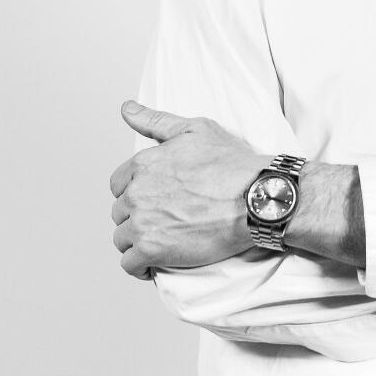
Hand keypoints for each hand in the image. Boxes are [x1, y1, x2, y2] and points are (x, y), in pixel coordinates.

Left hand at [109, 101, 265, 279]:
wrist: (256, 198)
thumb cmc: (232, 164)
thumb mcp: (195, 130)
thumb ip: (156, 121)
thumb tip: (127, 109)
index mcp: (143, 164)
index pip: (119, 184)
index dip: (136, 193)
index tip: (154, 200)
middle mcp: (137, 192)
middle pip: (120, 212)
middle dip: (137, 217)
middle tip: (164, 221)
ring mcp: (142, 222)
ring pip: (122, 238)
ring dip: (137, 242)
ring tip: (161, 242)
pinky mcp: (152, 250)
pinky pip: (130, 264)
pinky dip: (139, 266)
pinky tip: (153, 264)